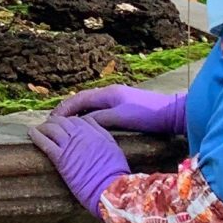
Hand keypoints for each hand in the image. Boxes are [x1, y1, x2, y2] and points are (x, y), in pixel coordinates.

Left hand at [29, 111, 129, 214]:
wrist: (110, 188)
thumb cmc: (115, 171)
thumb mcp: (112, 146)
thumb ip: (101, 132)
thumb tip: (90, 122)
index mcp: (93, 131)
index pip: (76, 120)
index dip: (69, 121)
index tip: (64, 124)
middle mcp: (80, 135)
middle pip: (62, 121)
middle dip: (54, 121)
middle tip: (49, 124)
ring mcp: (69, 145)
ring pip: (52, 129)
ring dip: (44, 126)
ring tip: (38, 128)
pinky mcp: (61, 159)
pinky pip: (45, 143)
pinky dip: (36, 136)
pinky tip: (31, 133)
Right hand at [58, 83, 189, 136]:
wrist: (172, 113)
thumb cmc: (147, 114)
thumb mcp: (121, 117)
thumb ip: (99, 119)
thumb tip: (79, 123)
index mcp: (107, 94)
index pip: (78, 99)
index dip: (63, 109)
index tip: (51, 120)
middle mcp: (110, 94)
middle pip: (82, 101)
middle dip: (67, 111)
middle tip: (54, 124)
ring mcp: (117, 100)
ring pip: (91, 107)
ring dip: (78, 115)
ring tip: (66, 127)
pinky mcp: (124, 108)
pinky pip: (99, 112)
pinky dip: (89, 118)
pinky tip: (87, 128)